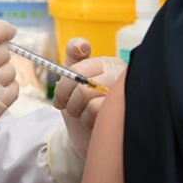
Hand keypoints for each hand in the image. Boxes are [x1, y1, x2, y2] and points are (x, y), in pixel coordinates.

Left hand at [53, 39, 125, 155]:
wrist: (88, 138)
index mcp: (108, 63)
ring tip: (81, 113)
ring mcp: (122, 92)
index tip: (59, 97)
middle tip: (66, 106)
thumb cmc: (81, 106)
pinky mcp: (123, 110)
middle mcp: (118, 74)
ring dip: (76, 108)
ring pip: (86, 92)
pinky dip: (86, 118)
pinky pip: (95, 108)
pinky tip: (92, 122)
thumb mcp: (73, 81)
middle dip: (66, 97)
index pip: (79, 65)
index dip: (64, 83)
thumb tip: (80, 44)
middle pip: (80, 79)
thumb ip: (75, 59)